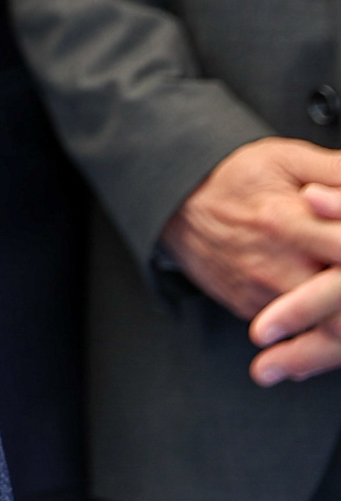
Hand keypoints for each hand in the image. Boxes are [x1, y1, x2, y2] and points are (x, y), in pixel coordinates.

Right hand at [158, 138, 340, 334]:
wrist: (176, 203)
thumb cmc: (233, 179)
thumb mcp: (285, 160)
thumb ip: (336, 172)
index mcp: (286, 221)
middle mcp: (274, 264)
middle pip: (334, 303)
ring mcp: (262, 293)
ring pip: (322, 330)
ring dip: (339, 332)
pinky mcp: (253, 309)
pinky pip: (297, 335)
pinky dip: (322, 340)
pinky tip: (332, 326)